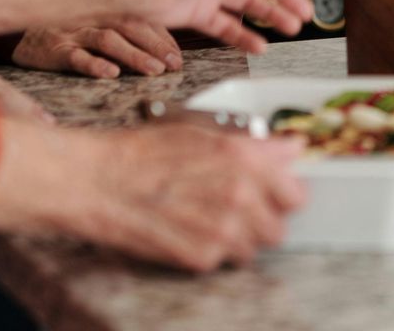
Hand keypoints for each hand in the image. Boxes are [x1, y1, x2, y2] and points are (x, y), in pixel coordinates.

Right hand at [0, 120, 306, 270]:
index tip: (276, 193)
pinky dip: (211, 250)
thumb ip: (256, 146)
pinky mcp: (199, 257)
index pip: (296, 192)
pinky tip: (189, 230)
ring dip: (240, 238)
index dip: (285, 193)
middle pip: (279, 226)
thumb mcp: (204, 134)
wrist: (97, 182)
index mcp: (245, 159)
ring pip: (254, 247)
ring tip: (209, 219)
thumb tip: (292, 149)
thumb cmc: (143, 153)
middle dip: (265, 219)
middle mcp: (240, 195)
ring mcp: (221, 230)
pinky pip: (222, 260)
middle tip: (241, 209)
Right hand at [13, 20, 182, 79]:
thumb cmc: (71, 30)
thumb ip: (129, 29)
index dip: (164, 38)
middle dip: (156, 46)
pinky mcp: (54, 48)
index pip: (144, 20)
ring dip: (134, 55)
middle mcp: (96, 16)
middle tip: (174, 65)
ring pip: (108, 39)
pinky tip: (110, 73)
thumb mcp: (100, 22)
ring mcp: (75, 31)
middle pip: (132, 26)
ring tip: (154, 70)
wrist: (21, 31)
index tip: (178, 58)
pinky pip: (75, 56)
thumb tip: (167, 48)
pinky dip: (94, 64)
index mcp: (111, 8)